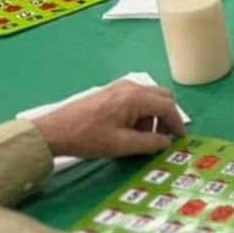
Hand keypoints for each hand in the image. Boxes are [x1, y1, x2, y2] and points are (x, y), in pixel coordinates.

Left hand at [32, 80, 182, 158]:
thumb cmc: (88, 138)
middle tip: (163, 137)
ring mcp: (120, 87)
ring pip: (150, 97)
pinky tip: (129, 128)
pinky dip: (141, 111)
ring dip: (153, 115)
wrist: (53, 131)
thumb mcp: (122, 145)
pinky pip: (136, 98)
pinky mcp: (111, 92)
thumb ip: (150, 143)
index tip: (180, 139)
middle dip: (167, 117)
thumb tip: (167, 142)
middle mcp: (131, 87)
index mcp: (136, 98)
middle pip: (162, 97)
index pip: (168, 107)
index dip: (177, 124)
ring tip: (141, 137)